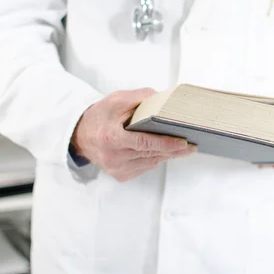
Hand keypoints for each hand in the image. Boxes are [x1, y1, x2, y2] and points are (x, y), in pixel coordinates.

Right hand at [71, 88, 196, 181]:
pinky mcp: (121, 175)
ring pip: (151, 162)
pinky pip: (146, 166)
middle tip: (192, 145)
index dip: (165, 143)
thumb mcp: (117, 100)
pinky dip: (155, 158)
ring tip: (183, 147)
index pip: (143, 143)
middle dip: (174, 150)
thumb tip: (165, 100)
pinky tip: (164, 151)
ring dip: (167, 154)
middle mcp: (113, 157)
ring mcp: (117, 169)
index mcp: (111, 138)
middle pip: (151, 154)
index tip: (183, 142)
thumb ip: (141, 97)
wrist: (80, 135)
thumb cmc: (100, 116)